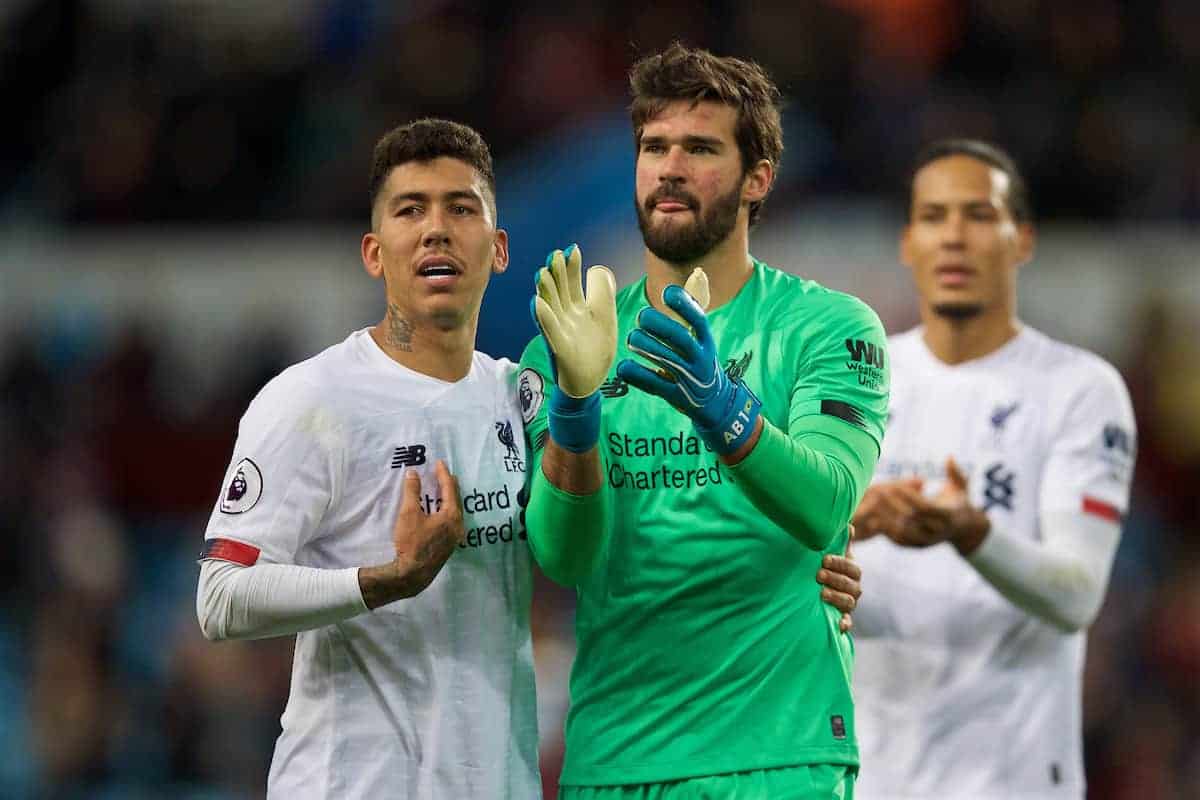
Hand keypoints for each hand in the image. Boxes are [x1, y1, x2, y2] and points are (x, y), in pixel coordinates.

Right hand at [390, 461, 464, 594]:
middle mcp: (458, 525)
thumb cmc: (411, 542)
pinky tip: (441, 511)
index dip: (443, 474)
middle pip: (456, 499)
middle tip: (444, 473)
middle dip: (450, 485)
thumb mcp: (409, 513)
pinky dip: (448, 510)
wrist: (413, 573)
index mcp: (451, 515)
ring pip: (456, 511)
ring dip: (450, 498)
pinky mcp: (450, 545)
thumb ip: (412, 491)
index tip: (439, 462)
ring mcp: (456, 536)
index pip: (449, 489)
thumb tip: (413, 473)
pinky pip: (453, 520)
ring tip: (444, 489)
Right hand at [533, 245, 616, 398]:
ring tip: (542, 273)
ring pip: (551, 307)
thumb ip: (602, 293)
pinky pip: (550, 332)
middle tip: (554, 254)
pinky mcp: (560, 349)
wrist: (591, 381)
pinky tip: (538, 304)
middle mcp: (565, 317)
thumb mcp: (604, 317)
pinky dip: (545, 318)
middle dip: (556, 273)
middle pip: (559, 291)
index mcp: (577, 309)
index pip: (572, 282)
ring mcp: (561, 332)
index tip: (572, 248)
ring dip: (546, 291)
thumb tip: (599, 270)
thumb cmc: (595, 349)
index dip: (572, 266)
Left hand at [617, 274, 760, 454]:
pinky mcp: (676, 395)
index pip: (698, 320)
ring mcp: (689, 379)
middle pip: (681, 339)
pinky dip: (638, 376)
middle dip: (660, 326)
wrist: (715, 403)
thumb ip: (694, 308)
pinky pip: (656, 385)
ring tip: (632, 338)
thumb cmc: (699, 361)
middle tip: (642, 317)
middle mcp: (700, 358)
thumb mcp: (702, 337)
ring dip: (647, 347)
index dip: (684, 305)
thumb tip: (697, 272)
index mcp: (705, 341)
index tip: (667, 293)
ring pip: (667, 361)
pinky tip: (624, 367)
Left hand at [818, 534, 861, 632]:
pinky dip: (844, 624)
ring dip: (836, 598)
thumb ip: (839, 542)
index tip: (824, 559)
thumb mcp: (832, 554)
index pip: (852, 568)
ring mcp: (849, 604)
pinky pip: (847, 623)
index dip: (840, 564)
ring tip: (821, 593)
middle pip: (852, 586)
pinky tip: (838, 625)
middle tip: (818, 574)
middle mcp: (854, 588)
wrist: (819, 588)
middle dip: (836, 580)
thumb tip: (847, 525)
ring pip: (849, 603)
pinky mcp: (842, 618)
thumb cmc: (825, 567)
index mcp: (852, 572)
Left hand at [856, 459, 989, 553]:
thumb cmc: (958, 501)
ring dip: (886, 518)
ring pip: (903, 532)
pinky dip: (886, 530)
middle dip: (893, 505)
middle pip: (911, 520)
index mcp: (948, 515)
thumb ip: (955, 473)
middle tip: (878, 492)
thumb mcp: (960, 487)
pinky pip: (899, 540)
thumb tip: (949, 457)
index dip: (910, 496)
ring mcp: (928, 541)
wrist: (964, 530)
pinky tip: (875, 517)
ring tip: (873, 504)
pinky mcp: (917, 546)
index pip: (926, 507)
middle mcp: (938, 531)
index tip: (896, 485)